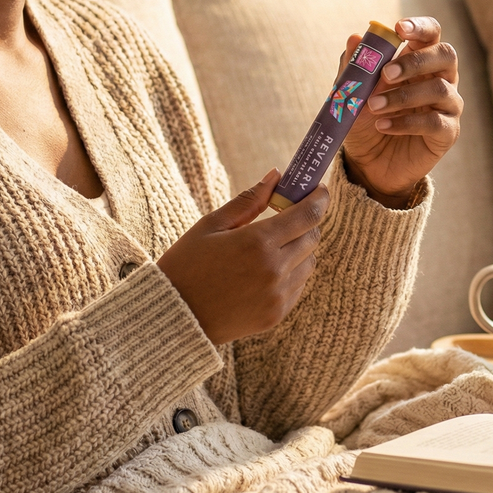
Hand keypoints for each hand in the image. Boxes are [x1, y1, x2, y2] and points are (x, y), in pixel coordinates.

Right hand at [156, 170, 328, 344]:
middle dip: (307, 221)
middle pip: (312, 237)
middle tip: (290, 214)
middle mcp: (274, 270)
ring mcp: (277, 296)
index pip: (308, 215)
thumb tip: (276, 175)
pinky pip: (298, 286)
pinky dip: (292, 272)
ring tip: (273, 244)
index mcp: (257, 242)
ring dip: (300, 248)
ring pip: (309, 262)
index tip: (319, 189)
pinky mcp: (276, 315)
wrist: (173, 316)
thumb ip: (248, 200)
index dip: (319, 198)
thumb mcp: (211, 225)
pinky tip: (266, 269)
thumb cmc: (186, 264)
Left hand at [340, 17, 461, 205]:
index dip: (420, 27)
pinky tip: (383, 126)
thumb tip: (355, 38)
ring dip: (402, 97)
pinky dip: (406, 123)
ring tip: (373, 107)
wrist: (369, 162)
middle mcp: (440, 78)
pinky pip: (435, 122)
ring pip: (439, 89)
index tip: (399, 29)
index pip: (431, 33)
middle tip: (386, 74)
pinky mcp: (447, 133)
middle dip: (415, 61)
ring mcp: (447, 105)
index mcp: (419, 61)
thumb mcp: (352, 92)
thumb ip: (354, 67)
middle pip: (446, 55)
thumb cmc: (364, 119)